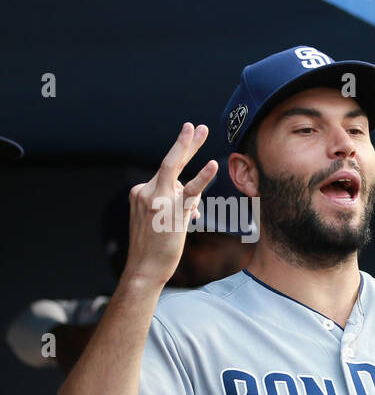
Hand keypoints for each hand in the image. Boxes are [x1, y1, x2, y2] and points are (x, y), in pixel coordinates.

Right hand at [123, 123, 218, 288]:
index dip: (182, 161)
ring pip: (174, 168)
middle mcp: (146, 192)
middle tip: (196, 126)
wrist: (145, 268)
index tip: (188, 135)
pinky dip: (202, 177)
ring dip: (188, 147)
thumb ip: (177, 206)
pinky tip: (213, 165)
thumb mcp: (163, 221)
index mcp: (141, 192)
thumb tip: (195, 204)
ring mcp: (157, 201)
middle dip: (183, 142)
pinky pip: (189, 192)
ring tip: (202, 130)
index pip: (167, 174)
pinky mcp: (170, 213)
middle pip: (168, 161)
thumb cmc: (156, 248)